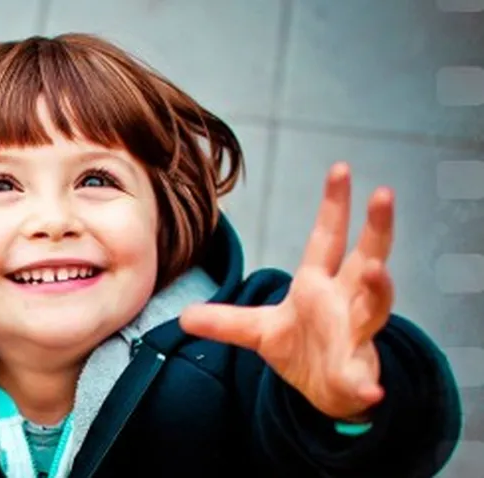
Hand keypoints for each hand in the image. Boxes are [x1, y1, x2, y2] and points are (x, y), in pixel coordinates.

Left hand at [180, 162, 393, 419]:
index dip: (333, 206)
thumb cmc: (302, 349)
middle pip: (366, 259)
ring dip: (379, 291)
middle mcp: (344, 302)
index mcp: (318, 286)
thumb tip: (183, 315)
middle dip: (376, 229)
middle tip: (383, 194)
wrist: (325, 391)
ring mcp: (355, 335)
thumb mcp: (257, 331)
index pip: (327, 239)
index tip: (340, 169)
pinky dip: (368, 385)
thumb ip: (224, 321)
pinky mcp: (357, 375)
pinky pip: (365, 380)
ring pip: (374, 308)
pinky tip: (372, 391)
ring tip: (379, 273)